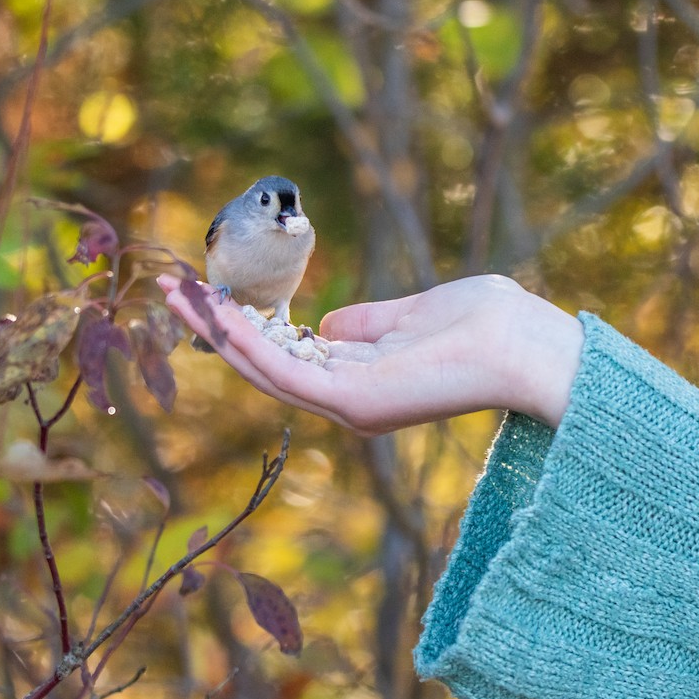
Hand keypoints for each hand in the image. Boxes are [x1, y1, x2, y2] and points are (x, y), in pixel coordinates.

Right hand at [157, 273, 584, 435]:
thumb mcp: (415, 313)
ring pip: (264, 369)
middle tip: (170, 293)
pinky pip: (284, 371)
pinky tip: (214, 312)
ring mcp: (350, 406)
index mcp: (365, 379)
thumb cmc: (488, 325)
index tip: (210, 294)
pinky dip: (245, 343)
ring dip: (216, 333)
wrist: (528, 346)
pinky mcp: (354, 403)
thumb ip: (369, 323)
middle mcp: (351, 400)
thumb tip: (326, 324)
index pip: (291, 355)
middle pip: (266, 364)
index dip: (246, 326)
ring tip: (175, 296)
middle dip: (216, 329)